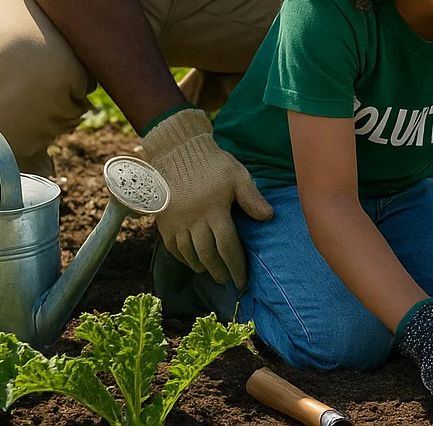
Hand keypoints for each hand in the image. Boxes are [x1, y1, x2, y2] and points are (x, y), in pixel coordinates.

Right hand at [142, 107, 273, 287]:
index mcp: (215, 211)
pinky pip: (172, 246)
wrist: (179, 152)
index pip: (228, 246)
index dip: (236, 266)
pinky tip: (192, 262)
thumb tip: (269, 217)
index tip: (243, 281)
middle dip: (220, 271)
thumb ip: (252, 198)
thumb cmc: (213, 164)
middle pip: (208, 255)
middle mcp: (194, 220)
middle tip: (229, 280)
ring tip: (212, 273)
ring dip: (202, 267)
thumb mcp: (237, 176)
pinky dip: (183, 258)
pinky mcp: (164, 220)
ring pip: (189, 253)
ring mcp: (176, 222)